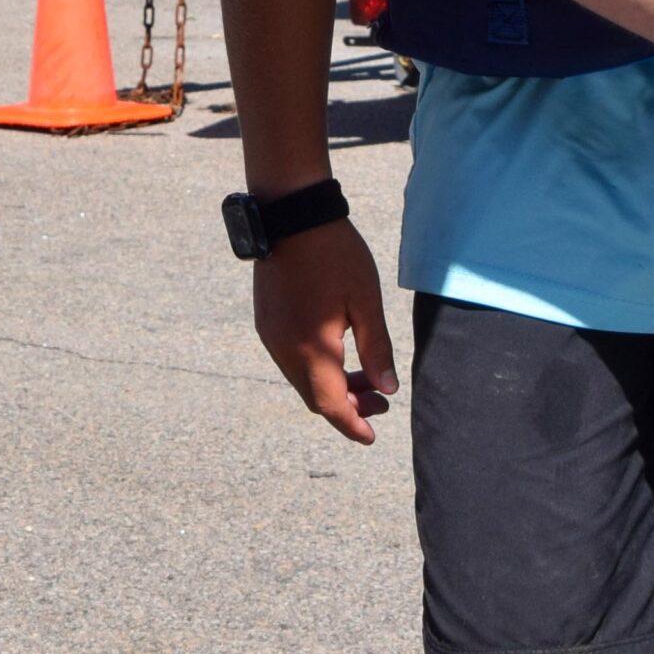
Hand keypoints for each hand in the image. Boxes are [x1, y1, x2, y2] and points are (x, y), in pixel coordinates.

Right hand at [252, 220, 397, 442]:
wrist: (292, 216)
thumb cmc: (336, 255)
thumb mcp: (366, 301)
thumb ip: (377, 348)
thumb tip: (388, 389)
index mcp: (311, 349)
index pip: (330, 405)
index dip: (352, 424)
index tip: (373, 437)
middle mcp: (284, 350)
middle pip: (314, 397)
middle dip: (347, 406)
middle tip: (381, 401)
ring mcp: (270, 337)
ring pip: (301, 379)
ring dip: (332, 386)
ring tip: (367, 377)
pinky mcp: (266, 322)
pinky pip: (291, 360)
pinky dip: (316, 368)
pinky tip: (339, 354)